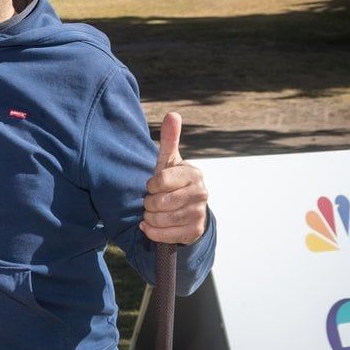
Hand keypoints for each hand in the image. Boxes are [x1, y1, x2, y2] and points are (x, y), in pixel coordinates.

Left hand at [140, 112, 208, 244]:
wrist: (186, 210)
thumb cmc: (172, 182)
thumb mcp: (169, 162)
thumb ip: (169, 139)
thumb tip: (172, 114)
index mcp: (193, 174)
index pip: (159, 181)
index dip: (150, 185)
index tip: (153, 185)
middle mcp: (201, 193)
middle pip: (158, 202)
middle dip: (148, 203)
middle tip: (152, 201)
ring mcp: (199, 213)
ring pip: (159, 219)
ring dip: (149, 217)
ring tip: (153, 212)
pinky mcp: (194, 232)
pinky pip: (163, 235)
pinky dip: (151, 232)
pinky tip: (150, 226)